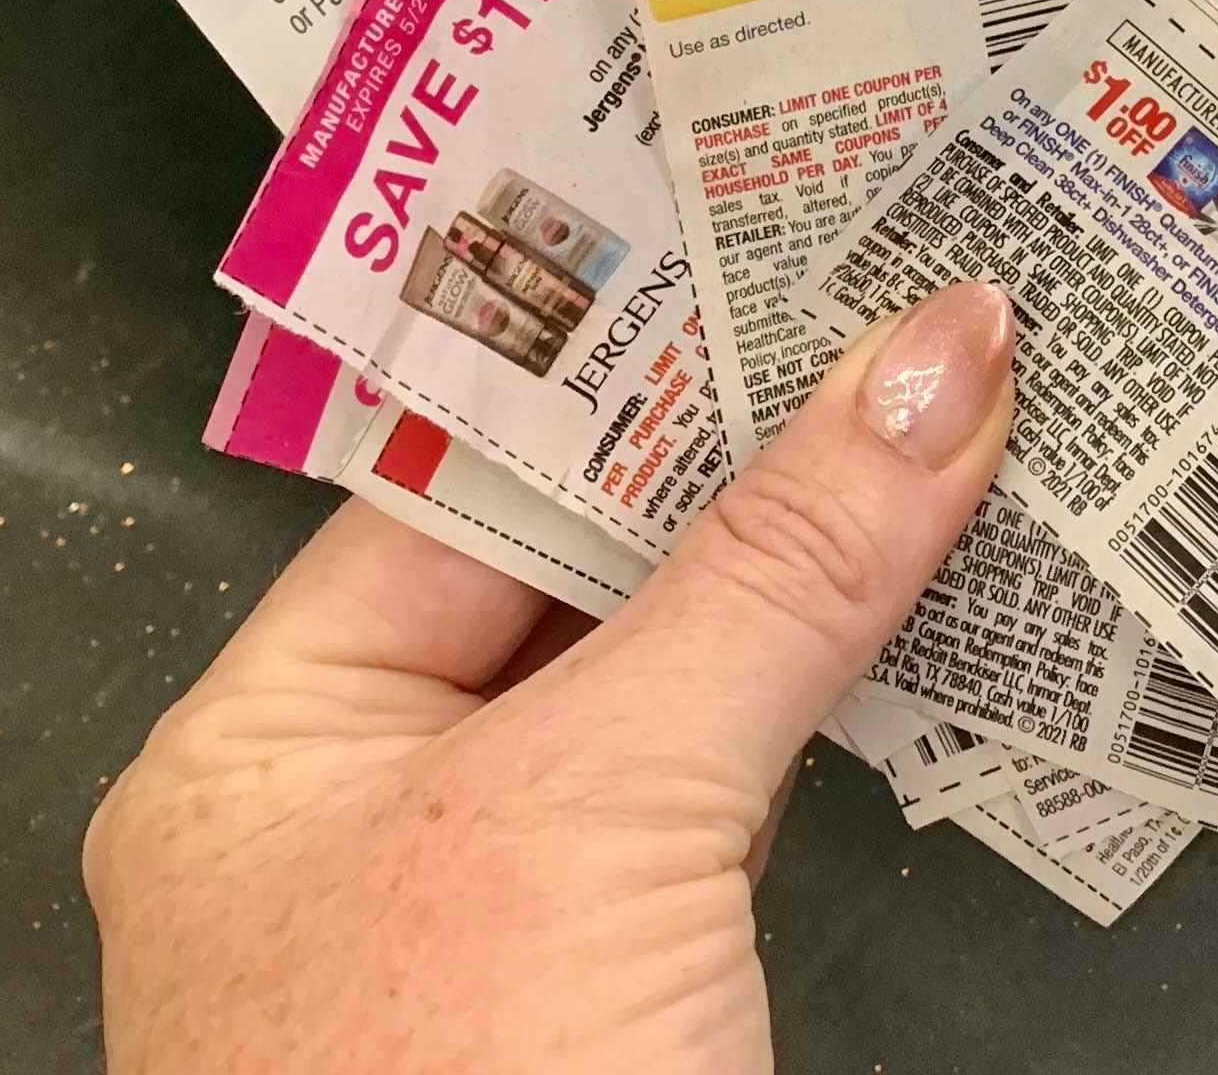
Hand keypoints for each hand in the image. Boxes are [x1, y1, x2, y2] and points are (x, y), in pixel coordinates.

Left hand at [85, 283, 1014, 1071]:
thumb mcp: (606, 810)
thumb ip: (774, 571)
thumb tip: (933, 352)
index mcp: (258, 753)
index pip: (454, 479)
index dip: (625, 346)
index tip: (779, 220)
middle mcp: (357, 826)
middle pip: (568, 573)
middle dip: (746, 444)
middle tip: (906, 278)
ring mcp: (494, 929)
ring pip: (667, 683)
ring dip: (814, 562)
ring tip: (959, 391)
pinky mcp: (626, 1010)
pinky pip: (729, 796)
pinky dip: (834, 696)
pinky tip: (945, 595)